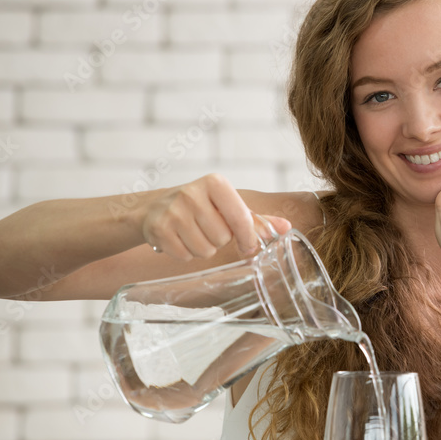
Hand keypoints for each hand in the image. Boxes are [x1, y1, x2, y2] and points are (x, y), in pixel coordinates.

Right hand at [138, 174, 290, 260]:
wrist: (154, 208)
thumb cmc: (200, 207)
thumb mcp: (227, 206)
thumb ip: (257, 219)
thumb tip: (286, 228)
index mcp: (214, 183)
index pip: (241, 218)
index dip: (248, 237)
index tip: (248, 245)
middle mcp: (192, 193)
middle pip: (223, 238)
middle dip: (219, 240)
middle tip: (207, 229)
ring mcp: (173, 211)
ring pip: (204, 250)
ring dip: (203, 249)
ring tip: (193, 233)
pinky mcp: (159, 229)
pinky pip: (185, 256)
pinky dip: (185, 253)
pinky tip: (179, 239)